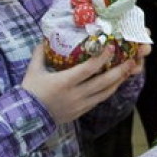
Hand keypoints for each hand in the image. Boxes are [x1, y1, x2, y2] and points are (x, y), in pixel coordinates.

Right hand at [21, 44, 143, 124]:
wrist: (26, 119)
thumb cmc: (30, 93)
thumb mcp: (33, 71)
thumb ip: (40, 53)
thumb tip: (44, 37)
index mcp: (64, 82)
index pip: (88, 69)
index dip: (102, 58)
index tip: (111, 47)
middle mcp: (76, 94)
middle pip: (103, 82)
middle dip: (119, 71)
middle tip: (131, 60)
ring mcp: (80, 105)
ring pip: (105, 93)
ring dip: (118, 81)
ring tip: (128, 71)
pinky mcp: (81, 112)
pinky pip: (99, 101)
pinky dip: (108, 91)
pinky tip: (115, 84)